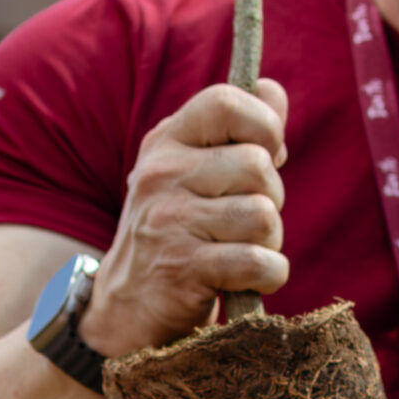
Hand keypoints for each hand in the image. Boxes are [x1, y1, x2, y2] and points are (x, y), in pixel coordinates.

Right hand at [77, 80, 290, 356]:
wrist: (125, 307)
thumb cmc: (175, 231)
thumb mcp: (191, 171)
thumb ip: (237, 129)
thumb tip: (274, 91)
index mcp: (167, 141)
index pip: (225, 101)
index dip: (263, 124)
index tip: (267, 152)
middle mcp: (162, 174)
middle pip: (258, 165)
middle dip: (271, 198)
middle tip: (246, 221)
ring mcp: (168, 221)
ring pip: (264, 215)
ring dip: (269, 241)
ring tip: (240, 250)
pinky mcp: (183, 269)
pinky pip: (259, 262)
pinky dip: (268, 276)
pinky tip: (246, 281)